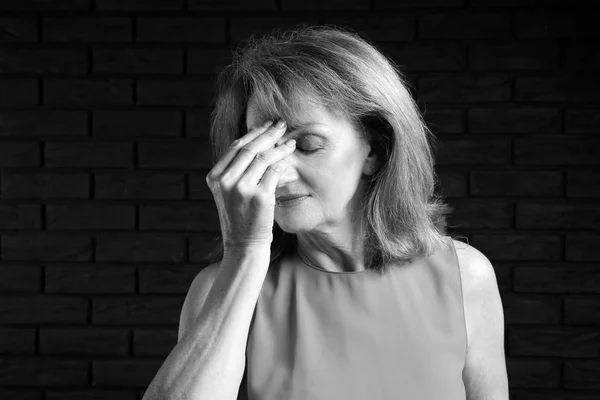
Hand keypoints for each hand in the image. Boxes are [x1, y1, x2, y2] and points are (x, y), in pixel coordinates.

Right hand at [206, 119, 295, 252]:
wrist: (244, 245)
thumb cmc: (241, 217)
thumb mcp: (230, 192)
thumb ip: (237, 171)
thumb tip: (258, 143)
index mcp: (215, 177)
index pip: (236, 147)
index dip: (253, 133)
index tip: (266, 125)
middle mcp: (225, 181)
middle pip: (250, 148)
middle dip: (268, 133)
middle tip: (282, 125)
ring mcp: (241, 188)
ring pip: (264, 157)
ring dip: (280, 147)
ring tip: (291, 142)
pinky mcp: (259, 196)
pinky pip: (275, 171)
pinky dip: (284, 163)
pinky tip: (291, 160)